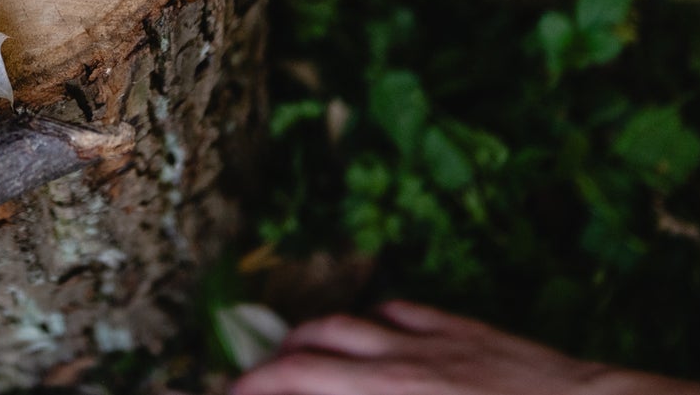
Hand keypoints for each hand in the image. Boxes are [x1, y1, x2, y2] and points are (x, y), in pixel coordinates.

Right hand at [233, 301, 699, 394]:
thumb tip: (329, 390)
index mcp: (387, 393)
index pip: (295, 381)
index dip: (253, 387)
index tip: (232, 393)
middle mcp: (399, 361)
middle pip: (311, 348)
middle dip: (270, 365)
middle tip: (249, 383)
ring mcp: (433, 341)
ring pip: (350, 323)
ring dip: (312, 338)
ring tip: (295, 353)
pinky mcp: (467, 331)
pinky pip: (402, 312)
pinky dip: (372, 320)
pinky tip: (370, 330)